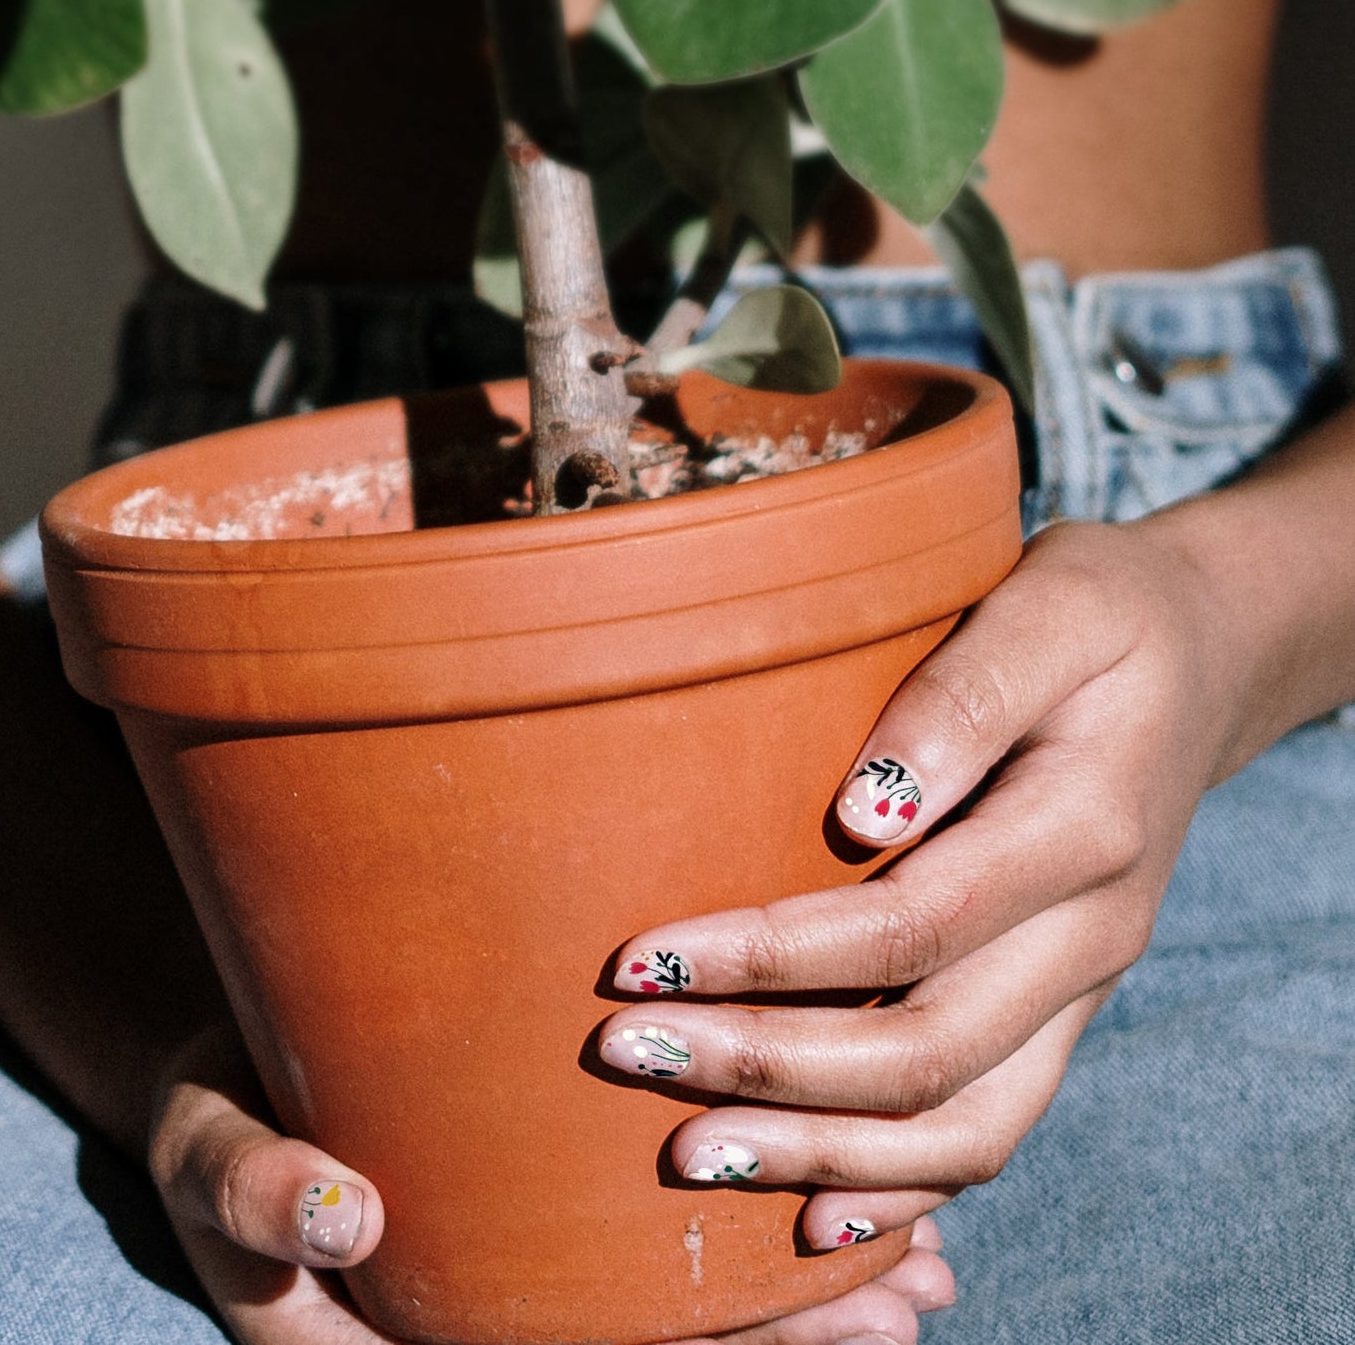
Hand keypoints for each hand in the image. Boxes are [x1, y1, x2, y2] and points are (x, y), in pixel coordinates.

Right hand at [149, 1028, 952, 1344]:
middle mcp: (507, 1314)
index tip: (825, 1335)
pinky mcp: (555, 1180)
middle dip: (790, 1332)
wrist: (229, 1056)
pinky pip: (660, 1205)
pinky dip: (757, 1182)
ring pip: (679, 1286)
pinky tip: (848, 1159)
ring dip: (799, 1275)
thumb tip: (340, 1209)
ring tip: (922, 1258)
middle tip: (910, 1297)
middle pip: (660, 1342)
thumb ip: (252, 1192)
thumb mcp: (207, 1155)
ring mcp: (538, 1250)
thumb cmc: (217, 1118)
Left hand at [597, 518, 1244, 1241]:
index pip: (910, 927)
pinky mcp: (1059, 1007)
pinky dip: (903, 1188)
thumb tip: (859, 815)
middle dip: (766, 1068)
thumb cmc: (1101, 614)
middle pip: (926, 1051)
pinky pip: (993, 1128)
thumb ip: (960, 700)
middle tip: (624, 1053)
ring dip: (819, 1155)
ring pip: (964, 1126)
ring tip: (687, 1153)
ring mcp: (1081, 986)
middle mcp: (1093, 935)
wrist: (1199, 654)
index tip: (641, 958)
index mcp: (1082, 831)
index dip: (771, 958)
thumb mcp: (1049, 604)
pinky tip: (811, 1218)